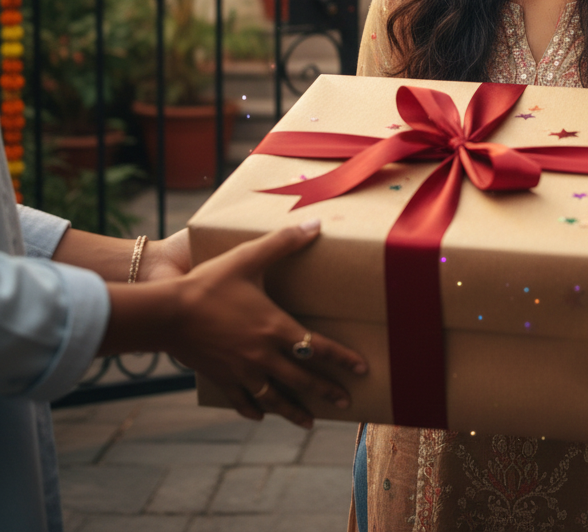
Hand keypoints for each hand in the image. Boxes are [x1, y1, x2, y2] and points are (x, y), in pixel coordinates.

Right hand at [103, 220, 367, 428]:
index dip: (343, 359)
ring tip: (309, 422)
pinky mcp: (221, 379)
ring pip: (275, 398)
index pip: (320, 347)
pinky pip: (242, 401)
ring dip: (294, 410)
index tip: (362, 369)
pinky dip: (254, 409)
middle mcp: (263, 355)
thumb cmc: (209, 283)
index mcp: (275, 328)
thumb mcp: (248, 257)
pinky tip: (260, 415)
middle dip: (327, 391)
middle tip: (346, 403)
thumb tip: (315, 225)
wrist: (166, 313)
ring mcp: (242, 371)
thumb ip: (283, 242)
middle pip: (303, 379)